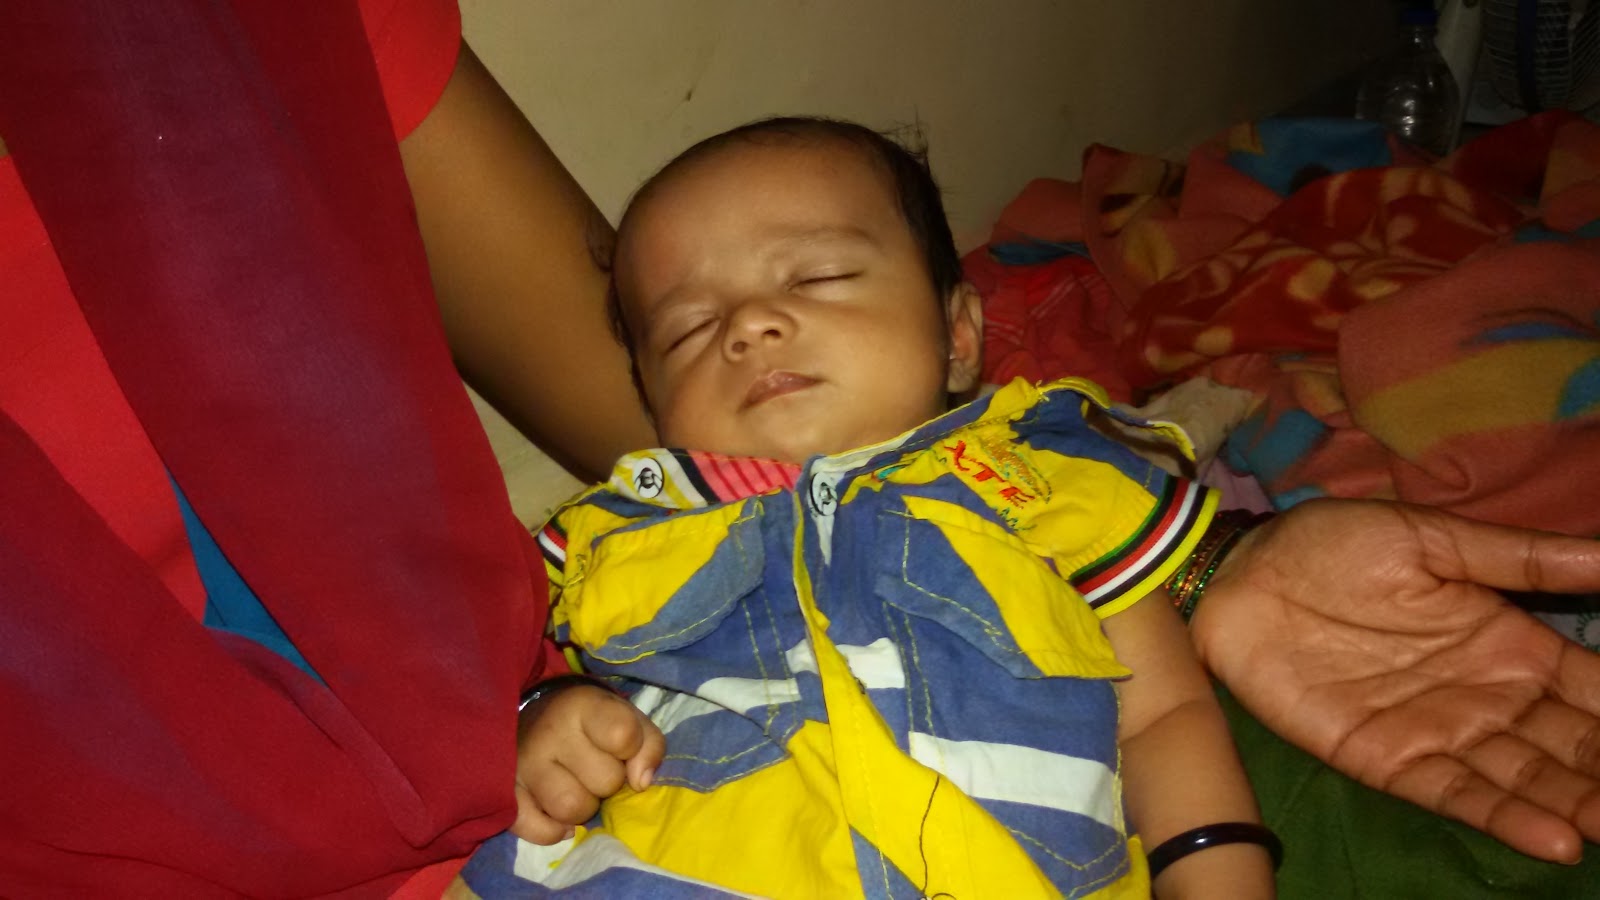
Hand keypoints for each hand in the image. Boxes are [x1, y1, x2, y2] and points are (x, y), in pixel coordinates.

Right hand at [512, 682, 664, 843]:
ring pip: (571, 809)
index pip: (623, 736)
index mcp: (583, 707)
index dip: (632, 750)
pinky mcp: (506, 795)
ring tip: (577, 788)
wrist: (537, 719)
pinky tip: (557, 813)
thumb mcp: (628, 719)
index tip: (623, 748)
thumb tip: (641, 783)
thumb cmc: (593, 724)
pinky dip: (554, 830)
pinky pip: (539, 830)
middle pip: (604, 781)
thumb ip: (649, 746)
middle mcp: (549, 733)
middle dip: (609, 782)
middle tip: (596, 768)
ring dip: (583, 807)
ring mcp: (523, 765)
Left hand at [1193, 498, 1599, 862]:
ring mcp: (1439, 731)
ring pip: (1526, 780)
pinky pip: (1456, 795)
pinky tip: (1558, 839)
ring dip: (1576, 805)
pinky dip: (1506, 819)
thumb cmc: (1334, 547)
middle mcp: (1486, 696)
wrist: (1242, 572)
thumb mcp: (1436, 540)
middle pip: (1569, 746)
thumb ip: (1524, 559)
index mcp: (1506, 642)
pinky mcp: (1386, 759)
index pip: (1591, 690)